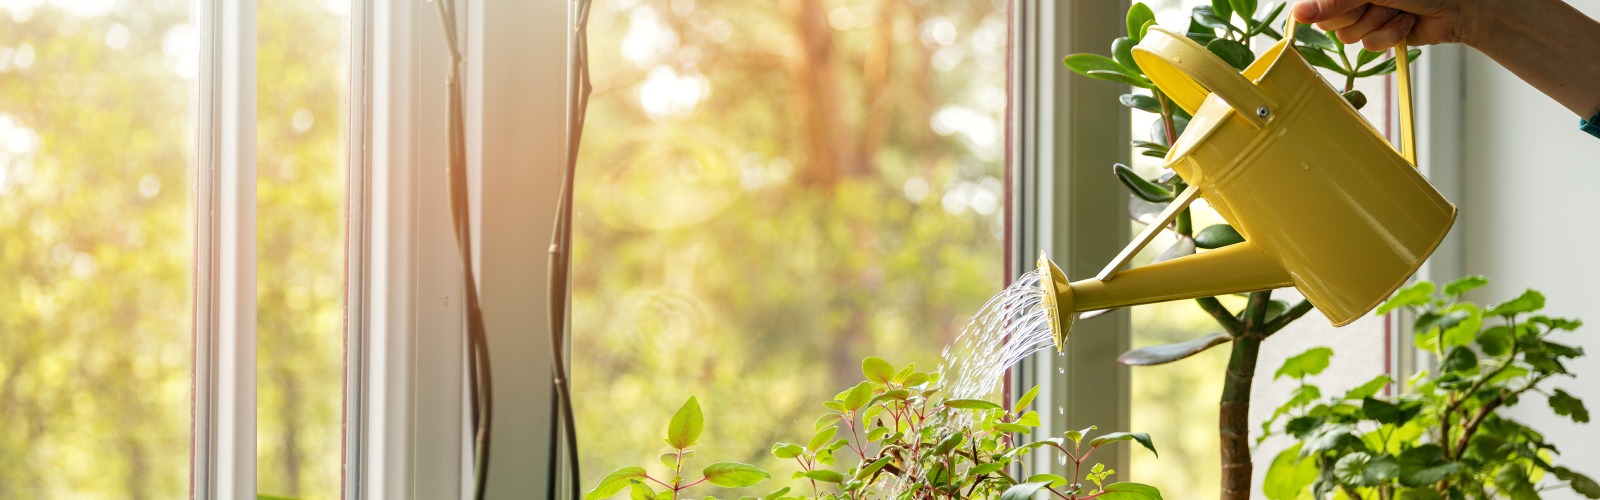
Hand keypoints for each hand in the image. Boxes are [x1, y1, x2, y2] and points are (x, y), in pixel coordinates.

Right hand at [1291, 0, 1481, 49]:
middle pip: (1330, 20)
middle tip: (1382, 2)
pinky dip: (1391, 36)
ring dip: (1379, 24)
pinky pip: (1369, 46)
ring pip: (1349, 36)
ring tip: (1399, 10)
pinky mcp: (1380, 33)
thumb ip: (1334, 1)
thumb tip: (1298, 12)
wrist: (1462, 6)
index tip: (1356, 1)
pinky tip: (1406, 22)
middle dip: (1360, 14)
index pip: (1318, 2)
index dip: (1333, 6)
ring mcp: (1367, 14)